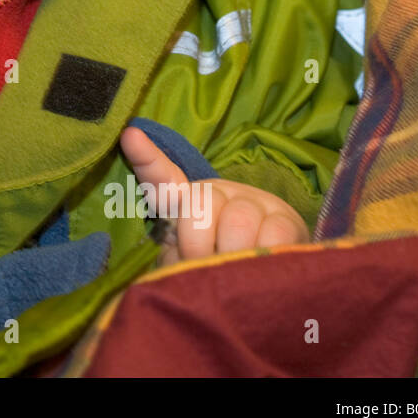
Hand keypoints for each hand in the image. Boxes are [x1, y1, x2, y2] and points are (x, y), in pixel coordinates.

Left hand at [118, 126, 308, 266]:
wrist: (266, 280)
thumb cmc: (211, 272)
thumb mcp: (181, 265)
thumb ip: (171, 257)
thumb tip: (176, 249)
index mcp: (183, 203)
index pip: (161, 177)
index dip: (146, 157)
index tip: (130, 136)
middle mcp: (217, 194)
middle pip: (201, 204)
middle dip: (197, 244)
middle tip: (202, 268)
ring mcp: (254, 202)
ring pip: (238, 221)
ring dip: (231, 255)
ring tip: (231, 275)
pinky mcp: (288, 219)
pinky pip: (274, 234)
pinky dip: (263, 256)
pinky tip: (260, 266)